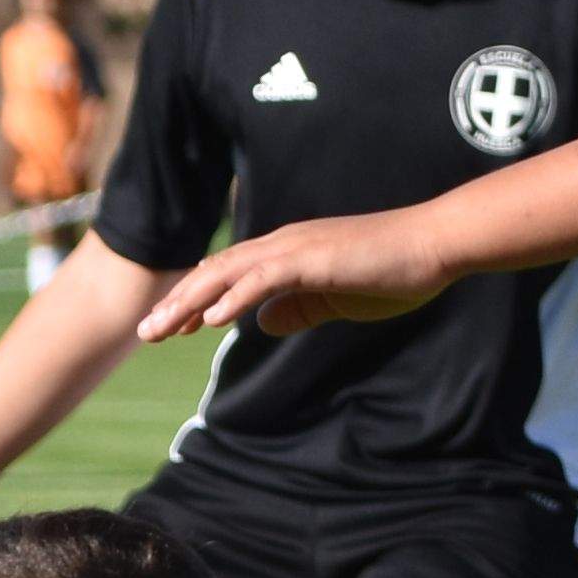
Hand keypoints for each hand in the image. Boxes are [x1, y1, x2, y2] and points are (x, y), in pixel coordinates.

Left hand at [132, 209, 452, 343]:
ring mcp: (296, 248)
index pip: (228, 276)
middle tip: (145, 332)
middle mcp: (282, 245)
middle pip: (216, 273)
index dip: (195, 301)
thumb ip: (299, 308)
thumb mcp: (335, 298)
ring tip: (161, 329)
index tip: (170, 327)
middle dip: (177, 303)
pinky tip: (211, 319)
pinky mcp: (314, 259)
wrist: (433, 246)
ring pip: (228, 273)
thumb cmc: (393, 271)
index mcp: (287, 253)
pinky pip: (265, 279)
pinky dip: (235, 297)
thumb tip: (264, 324)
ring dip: (191, 302)